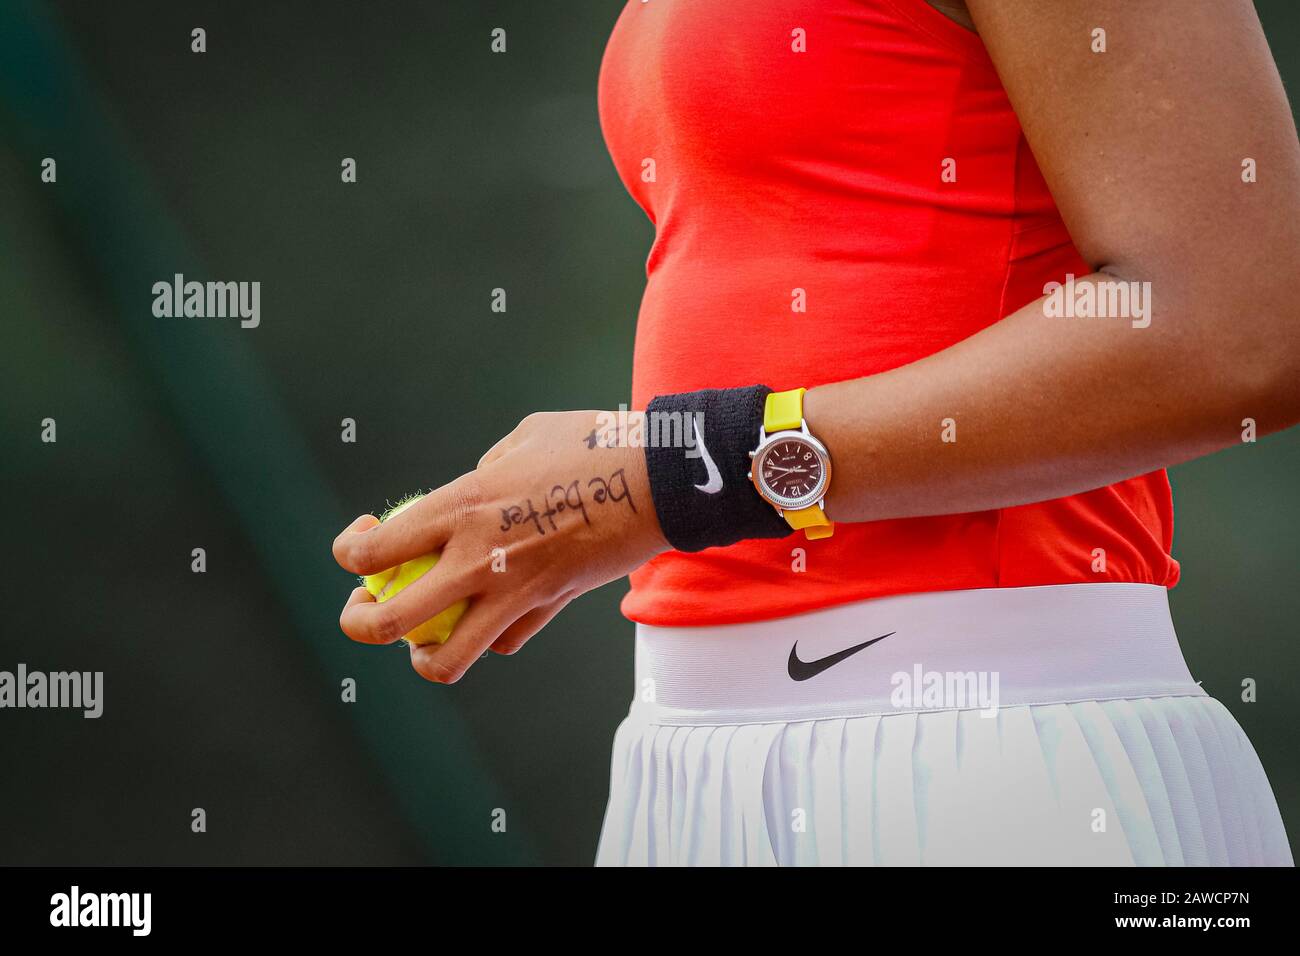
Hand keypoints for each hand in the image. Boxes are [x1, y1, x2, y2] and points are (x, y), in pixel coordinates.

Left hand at [332, 411, 669, 682]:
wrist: (659, 482)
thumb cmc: (593, 443)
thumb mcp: (524, 439)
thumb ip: (484, 467)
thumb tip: (470, 484)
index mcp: (458, 506)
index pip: (372, 551)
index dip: (351, 552)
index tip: (363, 536)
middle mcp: (474, 559)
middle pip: (386, 621)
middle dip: (357, 621)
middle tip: (363, 603)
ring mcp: (512, 593)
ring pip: (444, 660)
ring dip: (421, 656)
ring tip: (420, 639)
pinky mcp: (549, 608)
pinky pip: (503, 642)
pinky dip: (490, 635)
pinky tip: (492, 610)